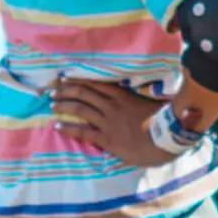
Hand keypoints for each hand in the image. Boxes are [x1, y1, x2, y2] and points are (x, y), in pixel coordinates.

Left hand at [52, 75, 182, 166]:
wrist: (166, 140)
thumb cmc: (163, 121)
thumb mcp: (150, 103)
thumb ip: (137, 99)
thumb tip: (134, 96)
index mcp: (122, 95)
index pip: (95, 83)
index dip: (78, 79)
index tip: (65, 77)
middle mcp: (111, 105)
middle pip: (83, 93)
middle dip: (66, 90)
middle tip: (54, 90)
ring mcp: (107, 121)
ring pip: (80, 108)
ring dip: (63, 105)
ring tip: (52, 105)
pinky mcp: (106, 138)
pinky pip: (83, 131)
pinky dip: (69, 128)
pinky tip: (58, 126)